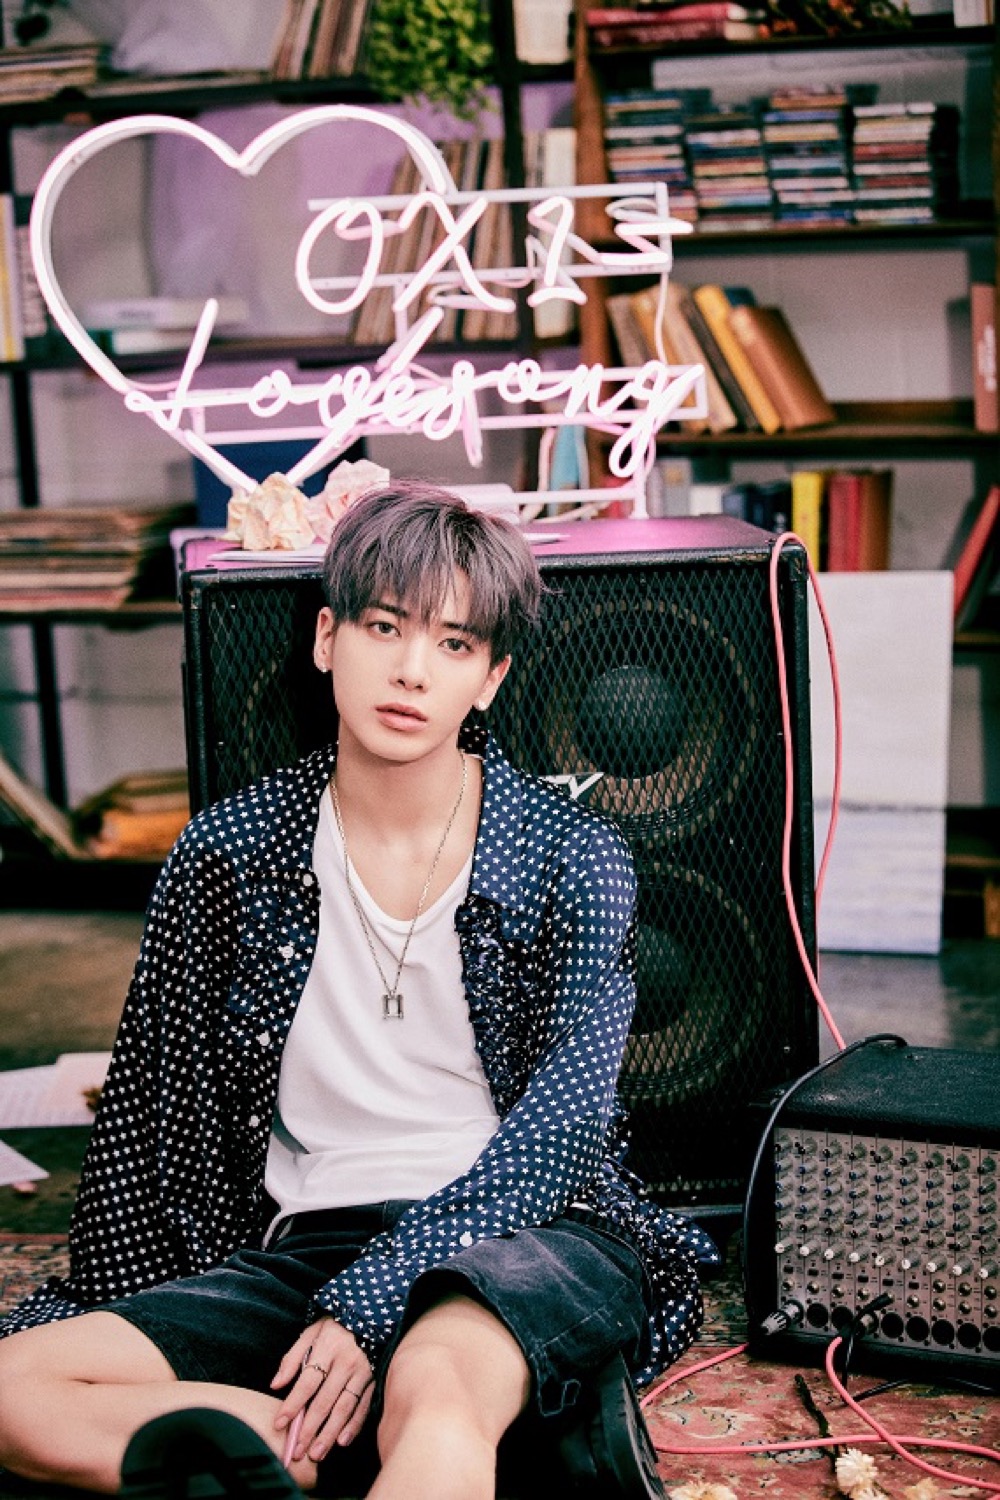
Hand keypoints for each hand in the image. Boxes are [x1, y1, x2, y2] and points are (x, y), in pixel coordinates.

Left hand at [271, 1316, 374, 1462]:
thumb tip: (275, 1384)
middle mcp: (346, 1362)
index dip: (293, 1404)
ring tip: (316, 1453)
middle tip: (297, 1450)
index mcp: (327, 1347)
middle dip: (310, 1428)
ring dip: (329, 1433)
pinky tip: (341, 1441)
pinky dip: (354, 1426)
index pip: (307, 1382)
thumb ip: (292, 1358)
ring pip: (344, 1408)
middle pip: (325, 1400)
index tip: (280, 1424)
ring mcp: (362, 1372)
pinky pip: (363, 1407)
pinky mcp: (374, 1380)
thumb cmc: (334, 1326)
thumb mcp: (311, 1332)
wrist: (371, 1314)